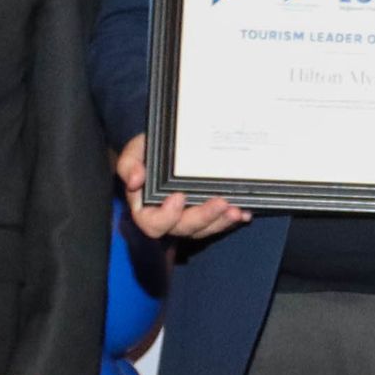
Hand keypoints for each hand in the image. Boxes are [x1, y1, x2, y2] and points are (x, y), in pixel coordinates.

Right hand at [117, 136, 246, 242]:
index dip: (166, 216)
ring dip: (222, 221)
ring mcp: (189, 218)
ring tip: (236, 210)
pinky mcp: (207, 215)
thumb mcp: (134, 151)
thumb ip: (129, 165)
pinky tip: (245, 212)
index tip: (179, 197)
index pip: (152, 223)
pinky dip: (233, 219)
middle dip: (204, 217)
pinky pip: (220, 222)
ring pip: (205, 229)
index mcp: (146, 208)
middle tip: (221, 202)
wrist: (165, 145)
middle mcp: (168, 219)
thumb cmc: (147, 151)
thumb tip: (135, 180)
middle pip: (184, 228)